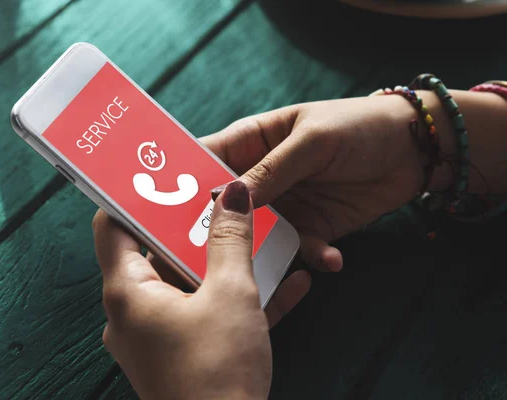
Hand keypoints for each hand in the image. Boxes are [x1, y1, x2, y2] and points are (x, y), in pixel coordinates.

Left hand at [93, 181, 309, 399]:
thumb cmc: (217, 370)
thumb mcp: (231, 295)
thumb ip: (231, 239)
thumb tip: (232, 194)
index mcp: (128, 291)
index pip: (113, 226)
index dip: (137, 195)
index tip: (167, 174)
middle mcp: (134, 312)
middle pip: (158, 253)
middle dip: (196, 228)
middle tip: (226, 200)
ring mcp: (158, 337)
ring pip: (191, 284)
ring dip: (228, 264)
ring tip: (263, 237)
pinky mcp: (183, 356)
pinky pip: (209, 315)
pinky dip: (240, 299)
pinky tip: (289, 283)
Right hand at [203, 94, 452, 271]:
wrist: (415, 149)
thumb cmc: (358, 127)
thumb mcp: (313, 141)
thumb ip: (272, 169)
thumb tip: (229, 197)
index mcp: (252, 143)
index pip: (205, 160)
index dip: (183, 182)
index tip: (166, 211)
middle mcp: (260, 177)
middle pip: (225, 207)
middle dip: (216, 229)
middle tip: (206, 256)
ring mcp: (284, 205)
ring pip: (257, 235)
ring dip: (262, 253)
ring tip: (266, 274)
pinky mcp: (311, 228)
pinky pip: (299, 248)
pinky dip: (313, 257)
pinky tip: (331, 260)